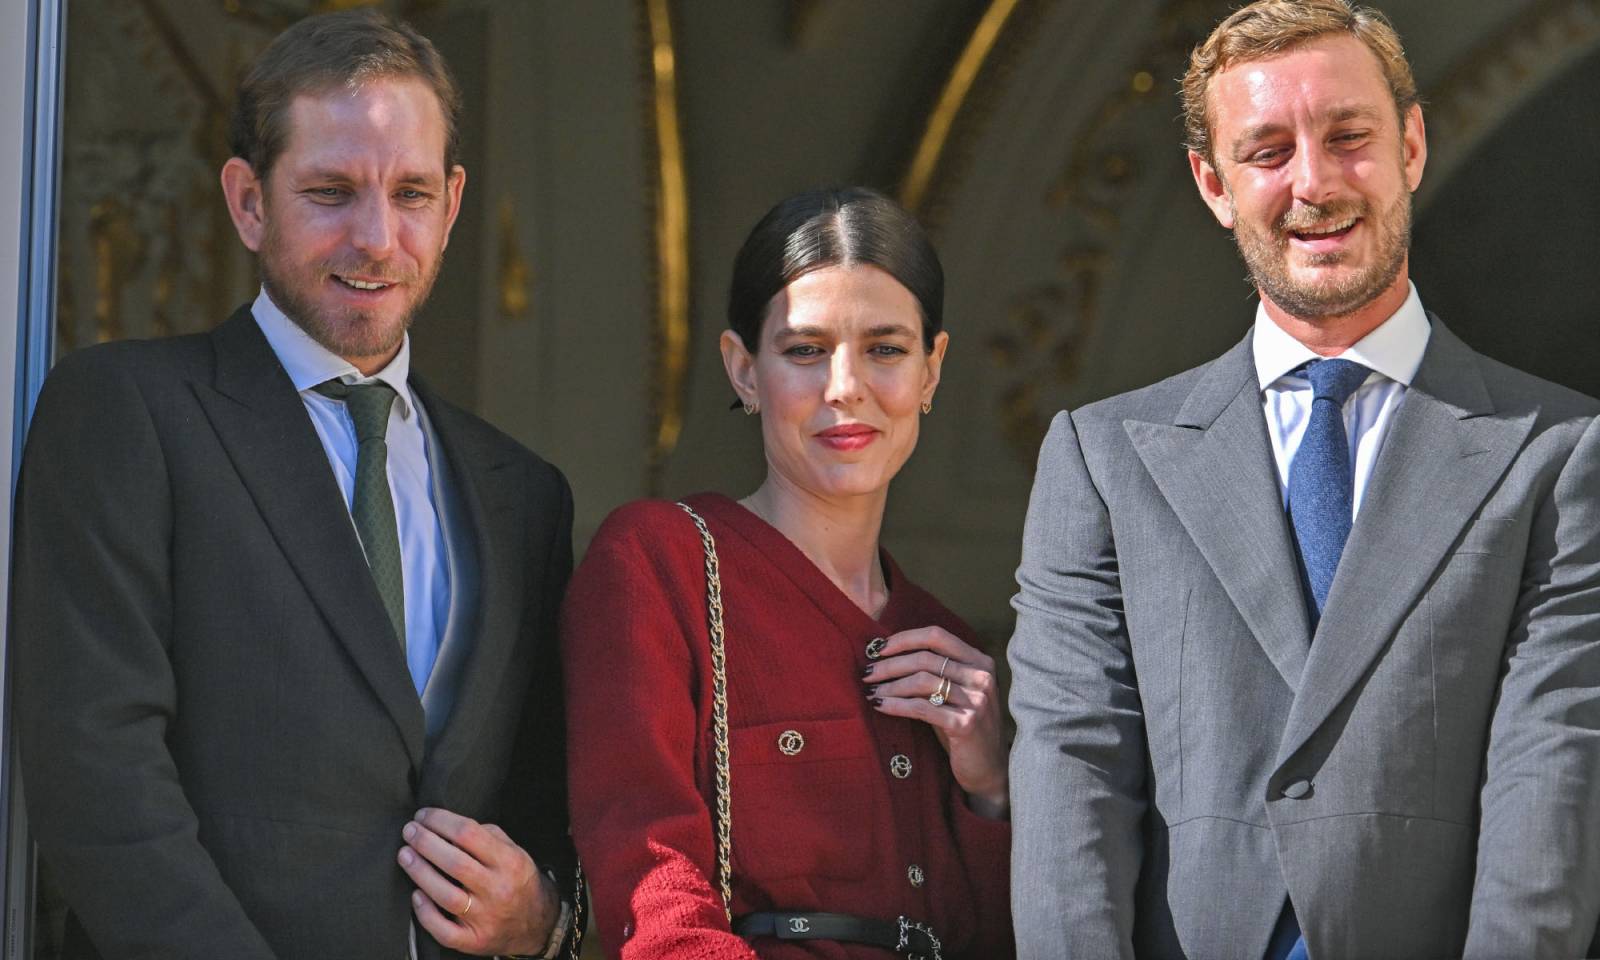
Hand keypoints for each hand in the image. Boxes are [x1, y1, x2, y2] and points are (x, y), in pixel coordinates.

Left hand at [398, 807, 559, 956]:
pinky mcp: (474, 940)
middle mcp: (498, 889)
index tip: (423, 815)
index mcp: (509, 862)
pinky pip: (444, 931)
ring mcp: (485, 917)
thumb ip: (487, 835)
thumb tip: (450, 824)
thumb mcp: (514, 851)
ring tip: (405, 855)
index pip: (469, 834)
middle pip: (454, 863)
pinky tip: (415, 895)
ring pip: (446, 895)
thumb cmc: (518, 880)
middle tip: (409, 831)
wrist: (537, 923)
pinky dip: (426, 913)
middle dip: (425, 843)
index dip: (441, 821)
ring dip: (420, 873)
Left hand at [863, 626, 1008, 817]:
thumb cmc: (962, 726)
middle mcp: (981, 677)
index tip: (878, 648)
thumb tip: (886, 655)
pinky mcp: (965, 724)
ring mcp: (976, 700)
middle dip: (890, 664)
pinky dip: (896, 705)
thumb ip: (934, 672)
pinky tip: (879, 706)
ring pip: (921, 680)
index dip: (904, 639)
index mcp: (980, 662)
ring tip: (871, 691)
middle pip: (925, 658)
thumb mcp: (954, 693)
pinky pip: (921, 708)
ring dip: (890, 685)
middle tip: (867, 673)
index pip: (937, 636)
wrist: (988, 768)